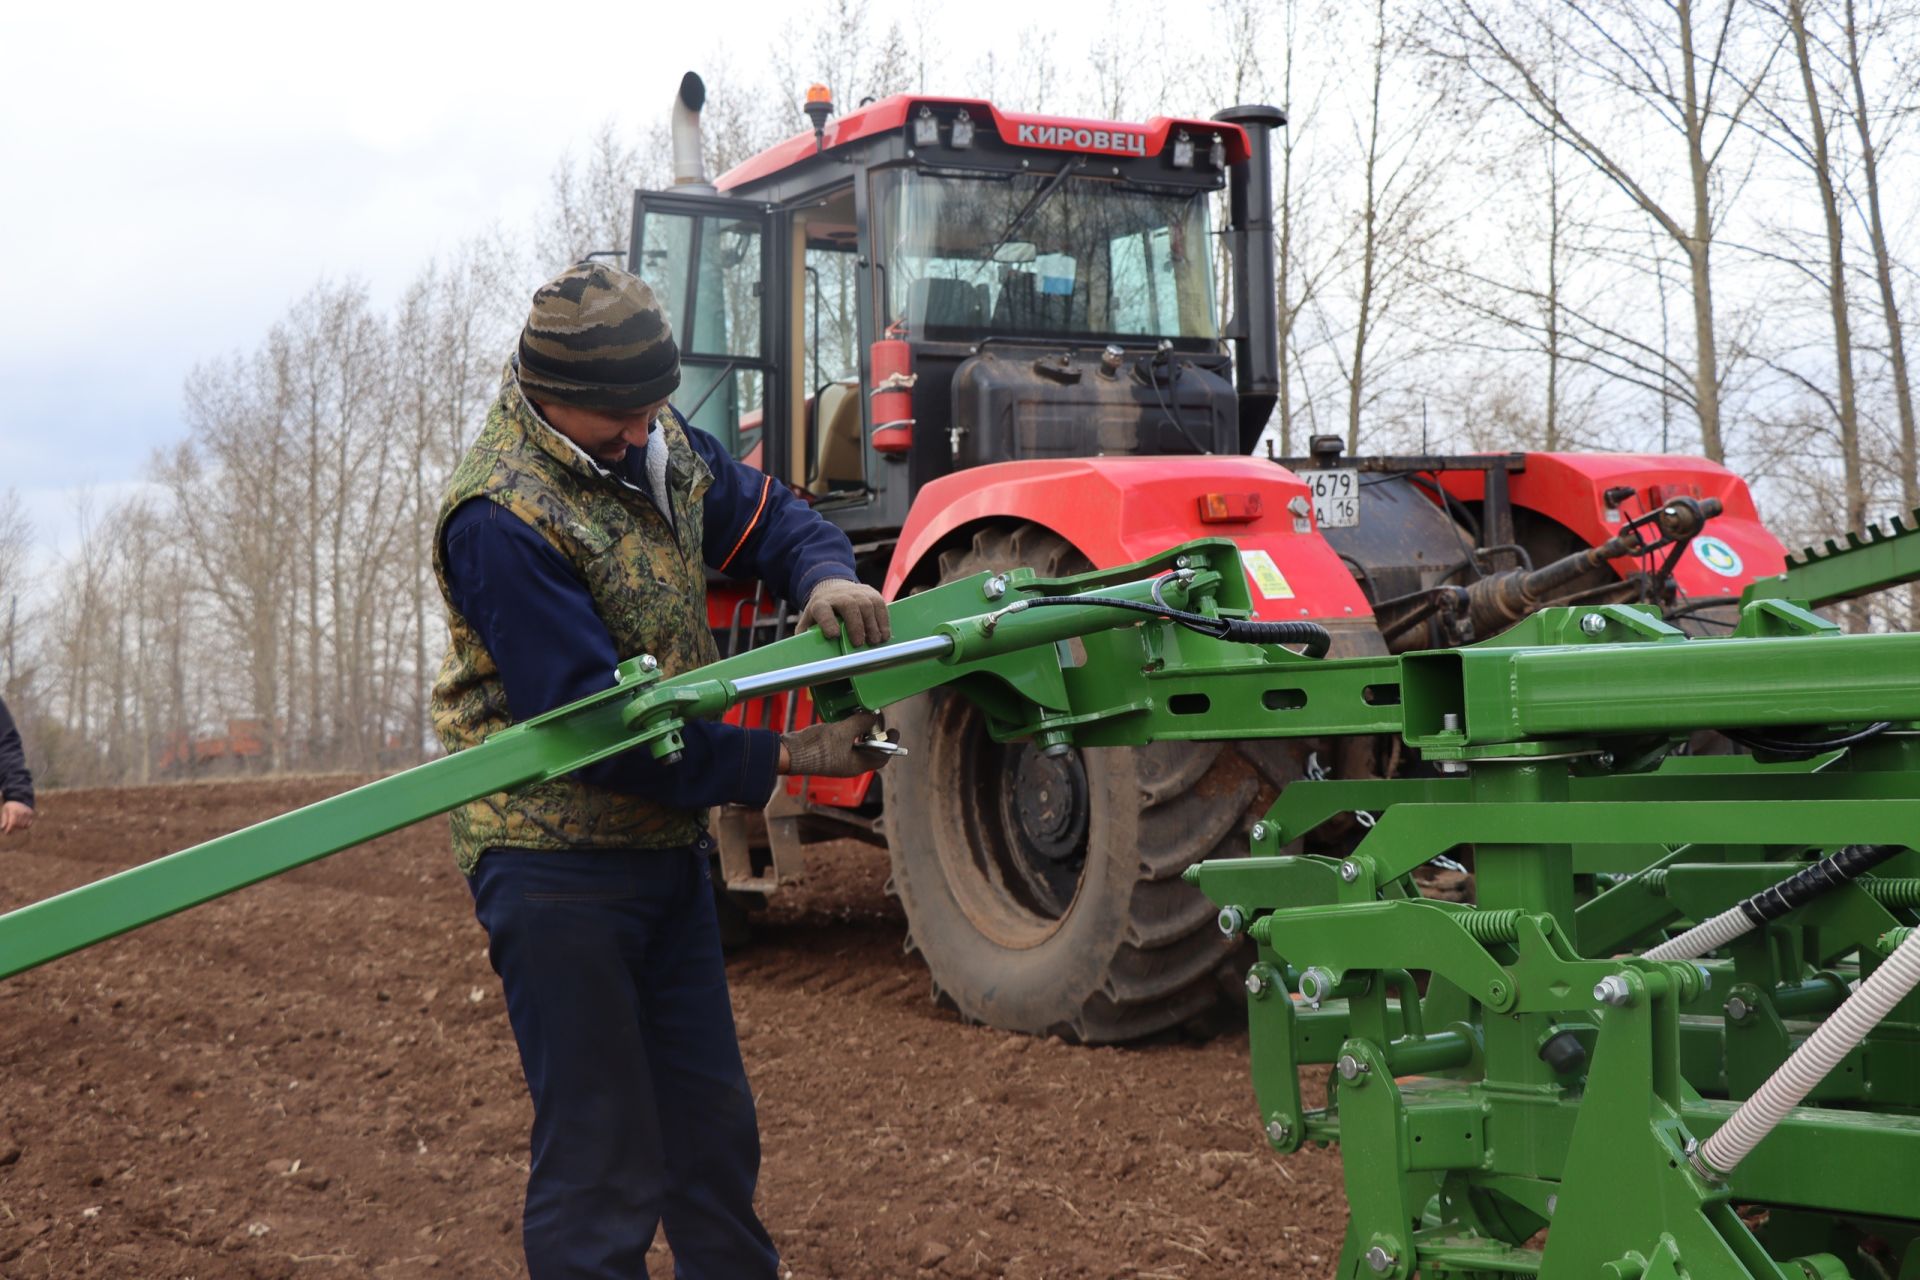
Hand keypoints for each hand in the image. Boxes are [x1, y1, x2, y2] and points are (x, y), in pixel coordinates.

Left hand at [1, 801, 32, 834]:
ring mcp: (28, 813)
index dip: (9, 829)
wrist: (21, 799)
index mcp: (14, 811)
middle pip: (17, 825)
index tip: (6, 833)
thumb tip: (2, 828)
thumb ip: (4, 819)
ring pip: (23, 826)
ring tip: (15, 824)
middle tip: (9, 828)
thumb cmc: (11, 806)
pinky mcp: (31, 814)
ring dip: (18, 827)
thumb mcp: (5, 810)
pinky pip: (28, 824)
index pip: (12, 823)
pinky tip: (20, 823)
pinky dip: (24, 826)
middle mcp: (22, 812)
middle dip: (12, 828)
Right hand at [780, 712, 899, 776]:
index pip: (882, 758)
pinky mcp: (828, 754)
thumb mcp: (843, 731)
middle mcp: (849, 765)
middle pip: (870, 751)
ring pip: (857, 746)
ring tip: (862, 718)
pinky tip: (846, 721)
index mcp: (857, 765)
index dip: (890, 744)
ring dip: (862, 732)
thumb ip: (861, 723)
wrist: (789, 754)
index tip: (894, 730)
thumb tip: (874, 716)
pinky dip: (849, 732)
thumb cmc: (816, 747)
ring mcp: (838, 760)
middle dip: (876, 736)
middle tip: (877, 721)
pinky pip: (845, 743)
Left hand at [798, 577, 890, 647]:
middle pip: (849, 606)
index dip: (828, 622)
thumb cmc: (822, 612)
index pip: (823, 610)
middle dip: (855, 626)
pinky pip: (880, 606)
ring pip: (867, 606)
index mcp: (821, 604)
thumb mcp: (809, 621)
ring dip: (872, 626)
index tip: (833, 635)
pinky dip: (883, 622)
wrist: (834, 588)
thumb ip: (806, 635)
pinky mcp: (871, 593)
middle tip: (859, 644)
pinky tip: (883, 636)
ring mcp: (857, 592)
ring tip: (874, 642)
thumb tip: (806, 656)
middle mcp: (839, 595)